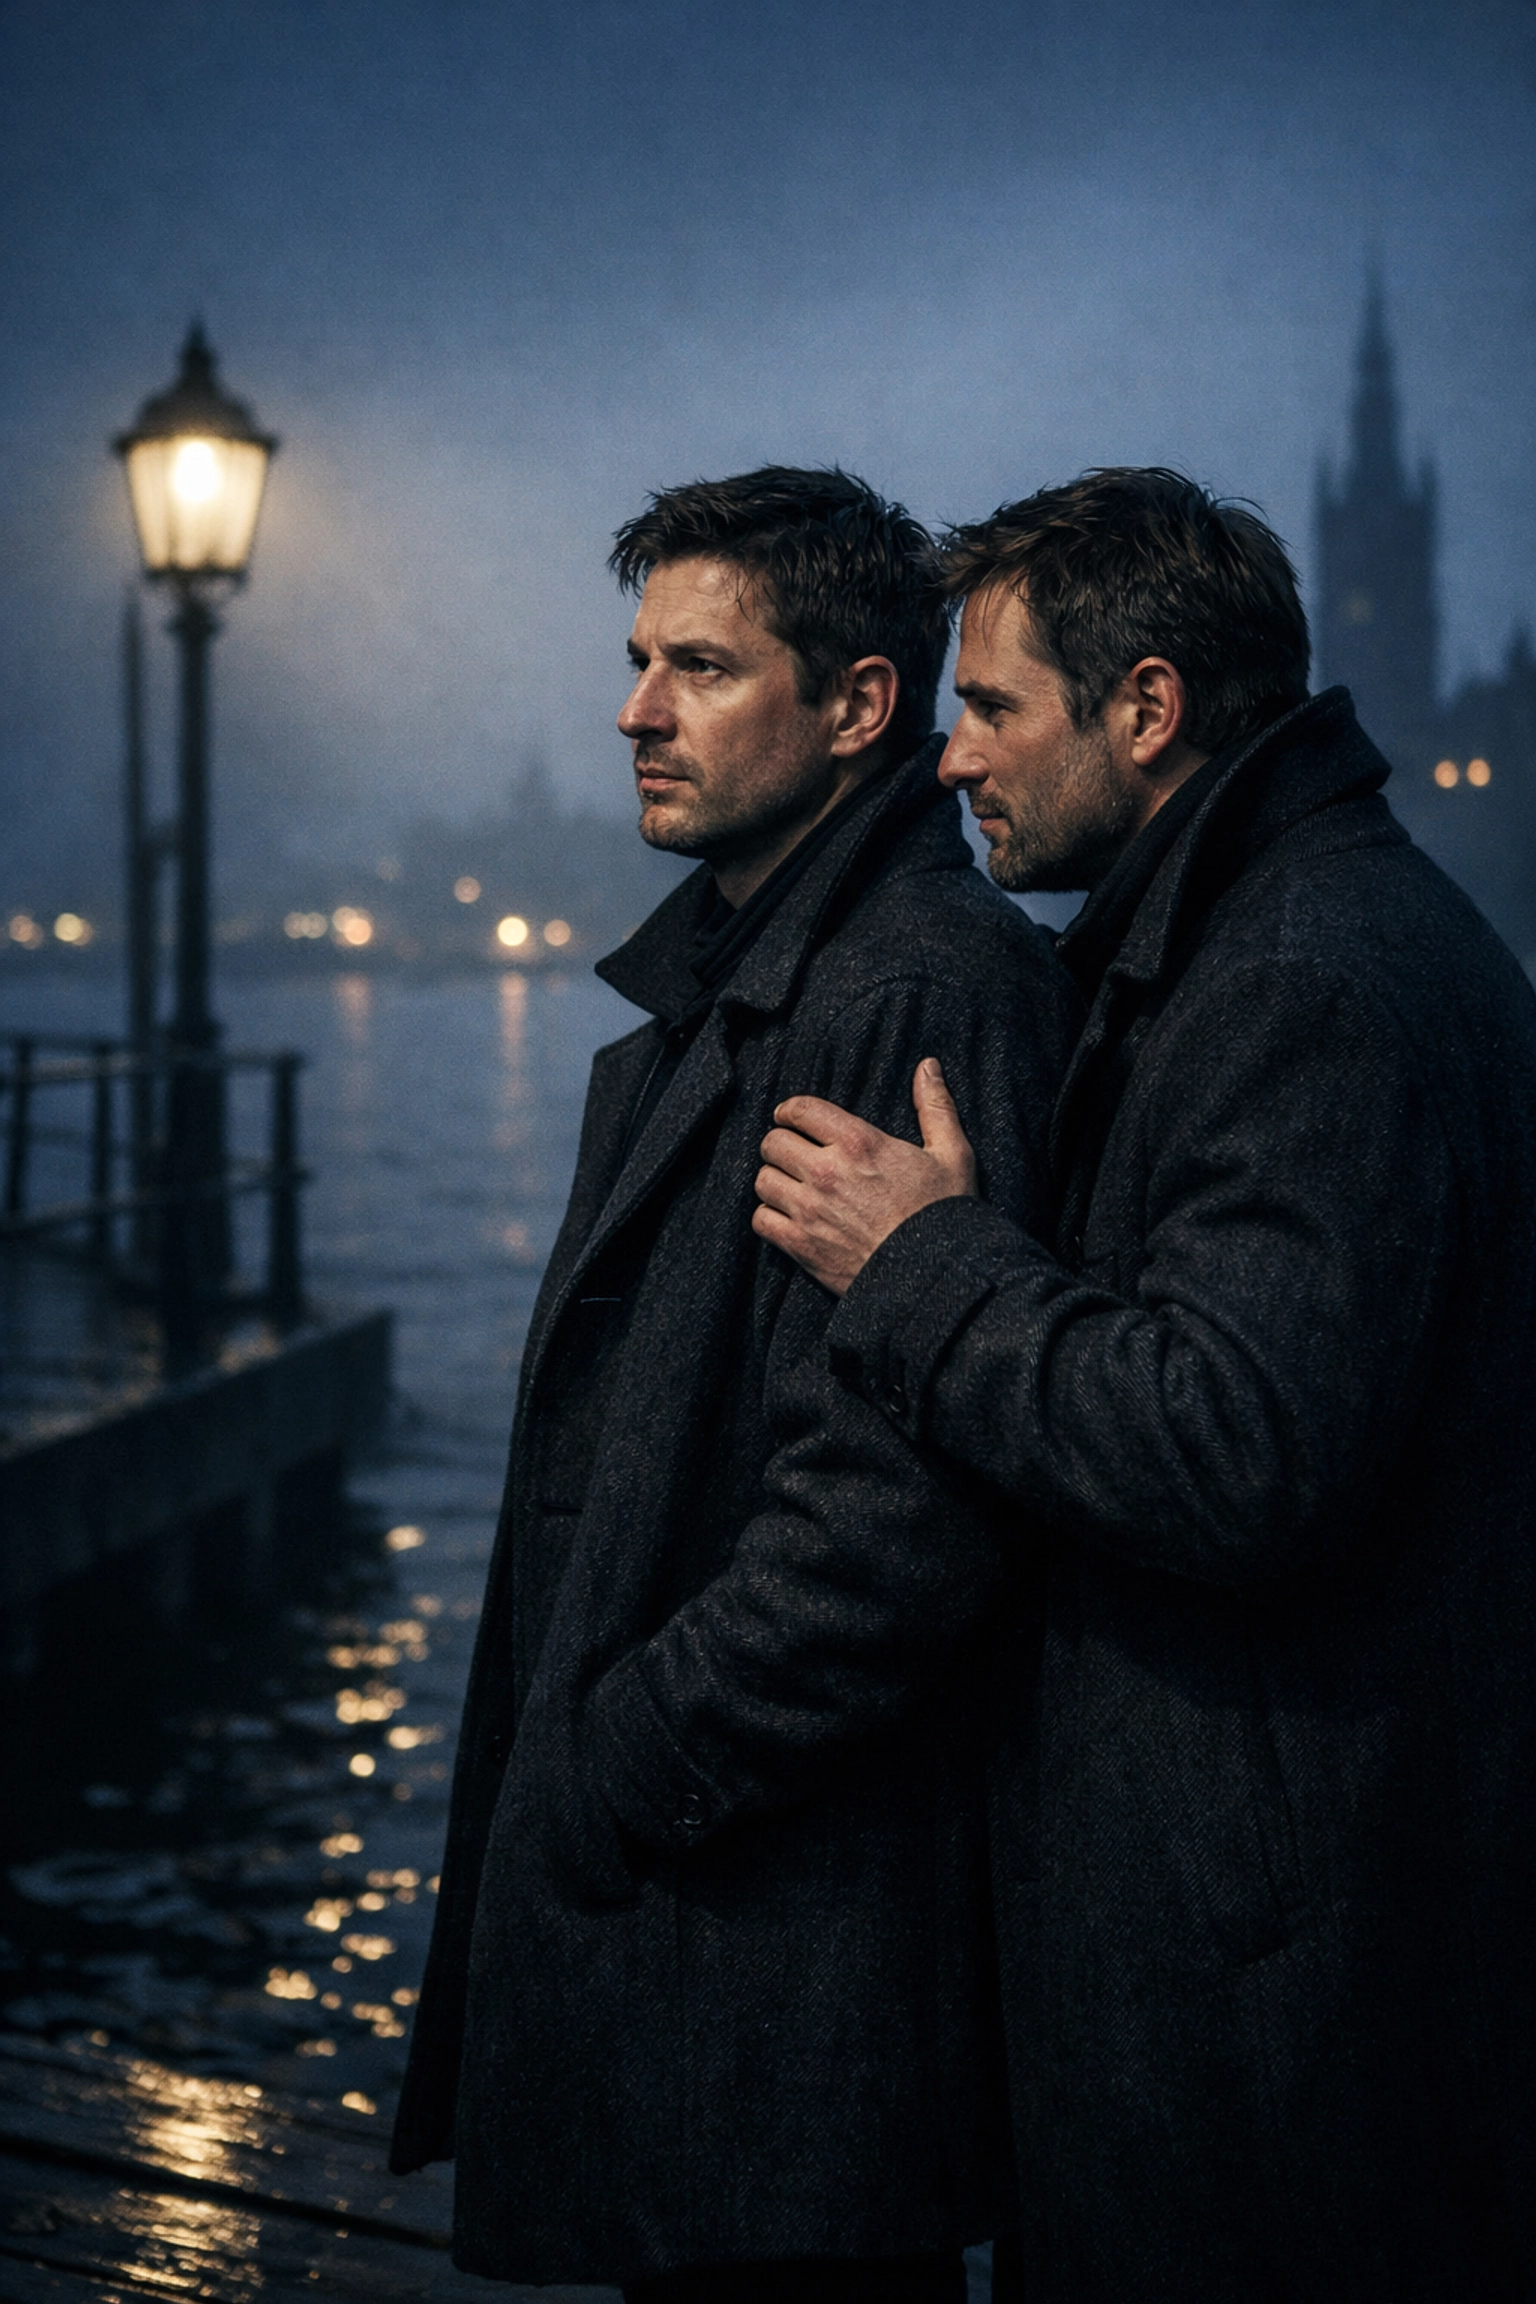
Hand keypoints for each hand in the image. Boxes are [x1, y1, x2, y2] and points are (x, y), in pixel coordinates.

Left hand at [753, 1058, 977, 1294]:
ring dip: (774, 1180)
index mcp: (859, 1143)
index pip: (801, 1110)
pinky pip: (762, 1220)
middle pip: (773, 1143)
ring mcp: (810, 1210)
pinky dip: (769, 1217)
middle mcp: (827, 1172)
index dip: (792, 1111)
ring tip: (790, 1185)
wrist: (936, 1277)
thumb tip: (928, 1066)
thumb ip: (935, 1106)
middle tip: (793, 1153)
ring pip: (763, 1180)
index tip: (793, 1118)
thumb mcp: (952, 1154)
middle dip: (781, 1144)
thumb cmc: (946, 1215)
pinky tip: (787, 1217)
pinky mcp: (802, 1245)